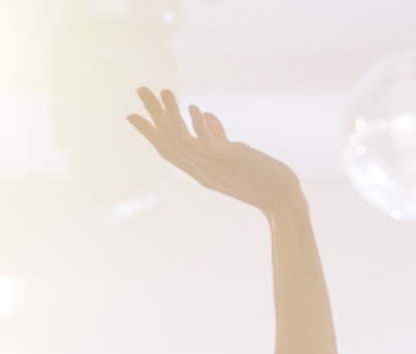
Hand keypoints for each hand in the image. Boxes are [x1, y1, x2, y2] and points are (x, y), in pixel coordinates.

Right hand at [127, 88, 302, 217]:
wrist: (283, 201)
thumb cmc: (262, 179)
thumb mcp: (235, 155)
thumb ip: (218, 137)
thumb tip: (205, 114)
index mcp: (200, 171)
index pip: (168, 150)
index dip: (149, 132)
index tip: (132, 115)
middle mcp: (202, 171)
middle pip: (169, 142)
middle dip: (153, 115)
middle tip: (141, 90)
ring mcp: (215, 168)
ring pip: (184, 141)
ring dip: (172, 116)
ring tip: (165, 92)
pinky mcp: (231, 162)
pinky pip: (209, 145)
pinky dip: (200, 127)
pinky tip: (195, 108)